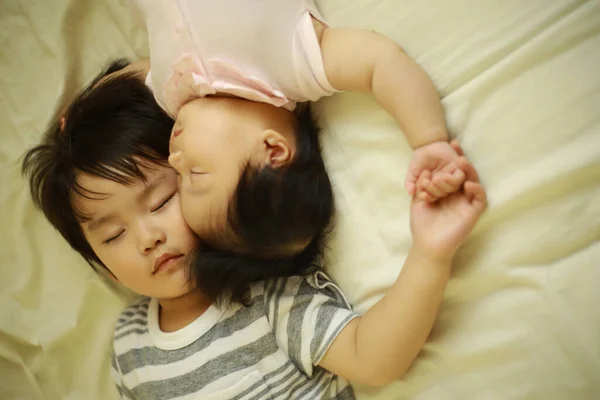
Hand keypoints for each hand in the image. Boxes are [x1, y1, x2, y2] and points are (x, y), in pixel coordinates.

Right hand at [405, 140, 464, 201]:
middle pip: (443, 194)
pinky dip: (452, 179)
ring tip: (435, 179)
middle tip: (426, 182)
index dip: (428, 198)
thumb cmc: (419, 161)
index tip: (422, 195)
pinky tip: (444, 176)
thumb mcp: (412, 173)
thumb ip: (410, 183)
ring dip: (444, 186)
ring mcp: (451, 177)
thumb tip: (410, 193)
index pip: (433, 197)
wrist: (426, 146)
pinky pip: (460, 178)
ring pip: (452, 188)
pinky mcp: (459, 168)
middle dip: (435, 190)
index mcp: (434, 188)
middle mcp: (444, 184)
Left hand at [410, 147, 486, 261]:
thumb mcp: (418, 200)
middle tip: (456, 148)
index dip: (451, 158)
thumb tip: (426, 170)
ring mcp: (466, 203)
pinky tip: (469, 184)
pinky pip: (480, 199)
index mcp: (446, 190)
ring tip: (462, 163)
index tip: (449, 144)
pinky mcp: (473, 213)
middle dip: (461, 160)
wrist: (427, 244)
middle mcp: (458, 195)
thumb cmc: (422, 224)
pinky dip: (477, 190)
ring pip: (474, 183)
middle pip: (463, 174)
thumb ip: (423, 185)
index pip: (450, 171)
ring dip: (469, 172)